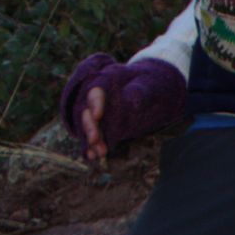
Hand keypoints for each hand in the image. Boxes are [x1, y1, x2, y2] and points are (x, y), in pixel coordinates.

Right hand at [60, 52, 185, 158]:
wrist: (149, 92)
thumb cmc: (148, 84)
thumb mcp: (148, 84)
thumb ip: (140, 91)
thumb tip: (131, 98)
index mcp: (107, 79)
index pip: (95, 89)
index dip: (94, 102)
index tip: (98, 115)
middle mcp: (97, 95)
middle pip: (86, 109)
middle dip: (89, 125)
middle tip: (94, 139)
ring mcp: (95, 111)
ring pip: (86, 125)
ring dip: (90, 139)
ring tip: (100, 152)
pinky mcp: (98, 125)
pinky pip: (90, 136)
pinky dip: (90, 146)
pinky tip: (92, 155)